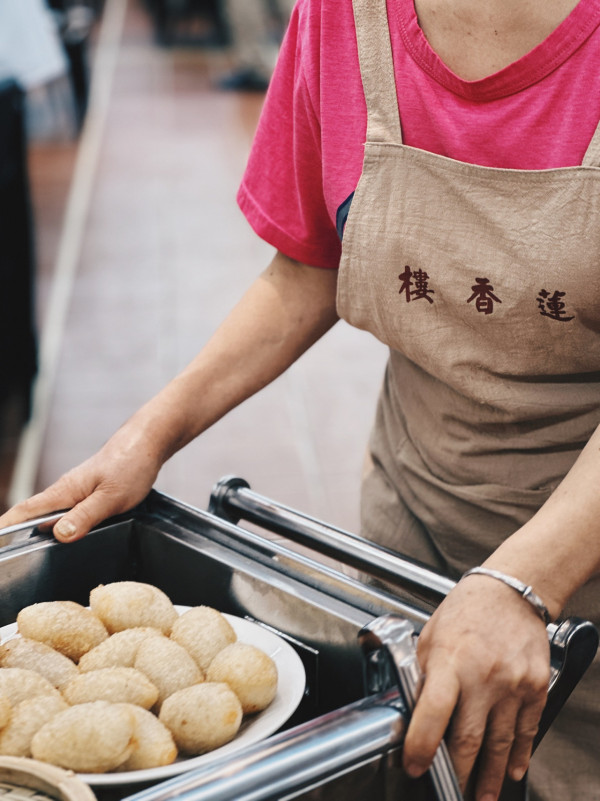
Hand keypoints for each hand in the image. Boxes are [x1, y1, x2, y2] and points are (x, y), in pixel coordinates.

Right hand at [0, 422, 161, 541]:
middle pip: (35, 516)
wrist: (147, 443)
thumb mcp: (111, 497)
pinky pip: (71, 512)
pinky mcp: (90, 493)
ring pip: (55, 516)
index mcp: (65, 491)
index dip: (5, 527)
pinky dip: (65, 525)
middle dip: (16, 536)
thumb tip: (59, 534)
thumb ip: (86, 516)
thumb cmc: (131, 465)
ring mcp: (78, 491)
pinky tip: (70, 537)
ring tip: (31, 556)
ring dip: (43, 533)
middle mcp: (67, 491)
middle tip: (9, 560)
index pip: (26, 511)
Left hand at [402, 575, 549, 800]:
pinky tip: (512, 771)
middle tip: (448, 791)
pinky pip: (527, 731)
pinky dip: (519, 755)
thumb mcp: (430, 637)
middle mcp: (483, 675)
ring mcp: (513, 684)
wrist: (511, 592)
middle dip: (457, 773)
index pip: (433, 712)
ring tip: (481, 796)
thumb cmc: (466, 610)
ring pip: (500, 744)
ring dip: (490, 776)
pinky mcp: (536, 688)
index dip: (421, 746)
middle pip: (468, 739)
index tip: (414, 766)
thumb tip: (411, 711)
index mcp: (450, 660)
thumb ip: (422, 675)